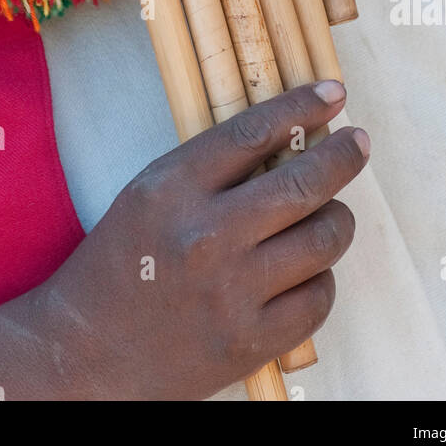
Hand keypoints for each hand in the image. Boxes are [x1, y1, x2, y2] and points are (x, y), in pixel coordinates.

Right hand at [37, 80, 367, 399]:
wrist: (86, 352)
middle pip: (304, 182)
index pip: (254, 131)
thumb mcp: (149, 194)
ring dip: (336, 219)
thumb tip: (291, 139)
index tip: (332, 92)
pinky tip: (306, 270)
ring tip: (329, 214)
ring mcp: (232, 292)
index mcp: (172, 189)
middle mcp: (206, 236)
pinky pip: (319, 297)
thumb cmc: (120, 264)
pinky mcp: (251, 342)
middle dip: (344, 156)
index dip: (302, 105)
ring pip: (323, 238)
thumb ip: (211, 167)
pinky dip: (322, 278)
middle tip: (358, 144)